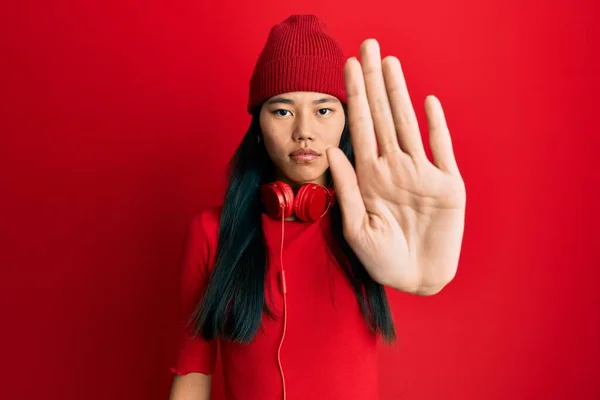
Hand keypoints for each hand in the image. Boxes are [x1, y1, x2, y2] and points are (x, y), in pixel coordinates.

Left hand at [326, 39, 466, 294]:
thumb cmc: (382, 260)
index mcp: (370, 176)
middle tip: (368, 46)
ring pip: (407, 123)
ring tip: (391, 62)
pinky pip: (440, 148)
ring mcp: (421, 173)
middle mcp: (393, 168)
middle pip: (381, 115)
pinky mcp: (447, 185)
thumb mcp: (356, 227)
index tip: (345, 67)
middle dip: (374, 81)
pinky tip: (427, 101)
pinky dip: (435, 125)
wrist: (416, 279)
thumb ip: (347, 189)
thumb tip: (333, 150)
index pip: (359, 127)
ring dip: (399, 92)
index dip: (353, 96)